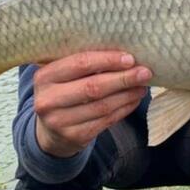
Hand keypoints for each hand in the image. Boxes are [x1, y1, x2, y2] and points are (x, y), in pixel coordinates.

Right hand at [33, 51, 151, 157]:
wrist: (49, 131)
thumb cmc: (62, 92)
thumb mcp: (62, 75)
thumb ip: (83, 63)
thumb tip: (124, 53)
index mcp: (44, 76)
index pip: (80, 63)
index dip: (107, 60)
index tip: (130, 58)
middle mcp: (47, 99)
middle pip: (93, 87)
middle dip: (123, 79)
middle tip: (144, 72)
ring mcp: (59, 121)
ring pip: (102, 106)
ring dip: (127, 95)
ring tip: (142, 86)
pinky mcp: (73, 137)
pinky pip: (105, 121)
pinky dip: (123, 109)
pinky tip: (133, 100)